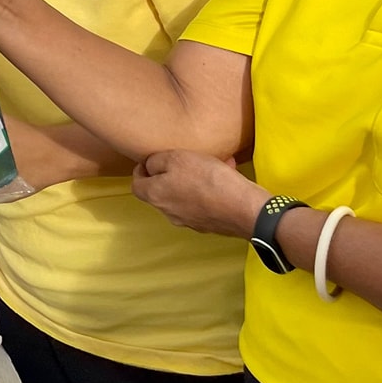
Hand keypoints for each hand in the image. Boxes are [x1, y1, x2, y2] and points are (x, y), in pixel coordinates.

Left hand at [131, 150, 266, 236]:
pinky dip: (210, 187)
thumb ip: (157, 161)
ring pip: (185, 195)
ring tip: (211, 162)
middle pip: (161, 191)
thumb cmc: (207, 180)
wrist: (245, 209)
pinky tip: (227, 171)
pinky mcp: (210, 224)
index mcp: (156, 197)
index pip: (136, 186)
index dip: (140, 171)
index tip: (150, 160)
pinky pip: (204, 202)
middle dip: (169, 173)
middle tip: (183, 159)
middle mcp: (169, 212)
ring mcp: (190, 221)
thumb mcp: (177, 158)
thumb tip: (149, 166)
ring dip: (193, 178)